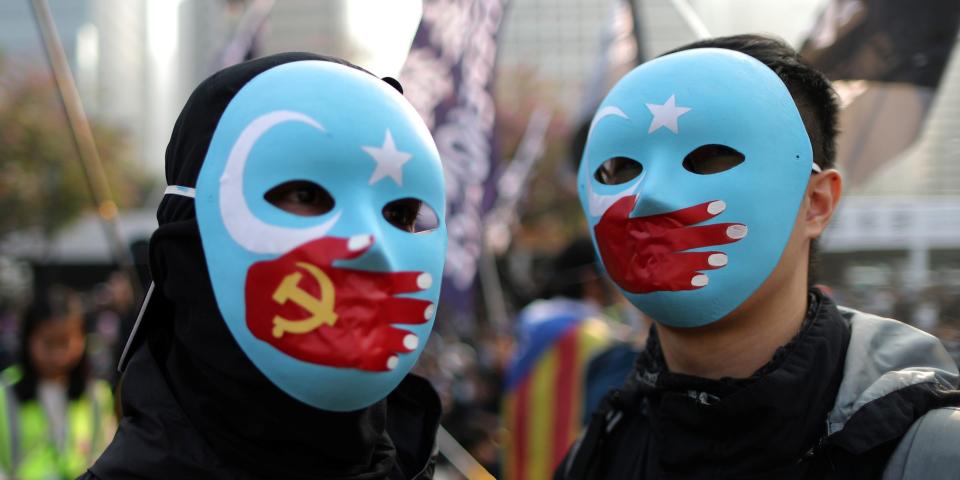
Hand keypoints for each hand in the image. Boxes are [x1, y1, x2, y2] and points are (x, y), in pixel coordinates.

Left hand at [245, 235, 432, 371]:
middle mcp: (369, 307)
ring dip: (405, 339)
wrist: (265, 299)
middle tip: (423, 310)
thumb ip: (342, 248)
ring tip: (408, 339)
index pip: (399, 283)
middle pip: (404, 311)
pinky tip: (389, 360)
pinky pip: (373, 360)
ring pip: (394, 337)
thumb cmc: (292, 270)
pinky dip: (384, 361)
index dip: (414, 282)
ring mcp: (360, 330)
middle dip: (417, 311)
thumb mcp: (314, 252)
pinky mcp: (347, 351)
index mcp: (366, 283)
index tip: (423, 281)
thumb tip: (369, 239)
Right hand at [594, 196, 745, 293]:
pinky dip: (684, 282)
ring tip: (724, 259)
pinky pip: (666, 282)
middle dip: (712, 235)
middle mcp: (645, 241)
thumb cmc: (614, 224)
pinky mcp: (643, 280)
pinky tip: (704, 281)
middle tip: (740, 232)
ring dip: (701, 260)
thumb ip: (637, 200)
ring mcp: (645, 261)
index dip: (698, 212)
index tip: (721, 206)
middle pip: (684, 238)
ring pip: (678, 261)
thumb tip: (655, 190)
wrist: (597, 254)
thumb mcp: (617, 206)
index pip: (675, 215)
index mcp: (641, 221)